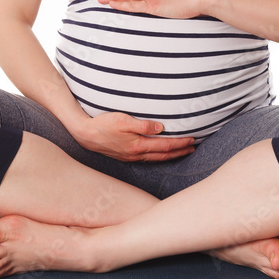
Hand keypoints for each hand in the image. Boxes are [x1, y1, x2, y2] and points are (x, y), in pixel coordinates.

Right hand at [73, 110, 195, 161]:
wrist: (85, 134)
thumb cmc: (103, 124)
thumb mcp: (123, 120)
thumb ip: (143, 125)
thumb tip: (160, 127)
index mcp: (138, 145)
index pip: (165, 146)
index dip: (180, 143)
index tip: (192, 140)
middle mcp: (136, 154)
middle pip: (163, 155)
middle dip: (180, 151)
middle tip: (193, 148)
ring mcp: (131, 157)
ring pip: (156, 158)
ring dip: (171, 155)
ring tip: (182, 151)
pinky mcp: (125, 156)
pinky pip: (147, 159)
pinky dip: (158, 157)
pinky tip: (160, 154)